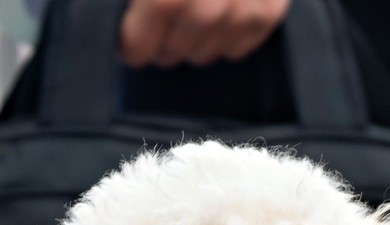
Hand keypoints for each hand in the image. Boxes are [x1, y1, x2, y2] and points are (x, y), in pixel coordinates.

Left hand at [119, 0, 290, 67]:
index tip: (128, 46)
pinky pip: (239, 47)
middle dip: (161, 46)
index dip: (130, 45)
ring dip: (193, 46)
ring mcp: (242, 10)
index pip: (137, 44)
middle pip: (171, 52)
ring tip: (189, 26)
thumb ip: (140, 3)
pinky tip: (220, 23)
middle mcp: (205, 6)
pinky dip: (226, 40)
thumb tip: (119, 30)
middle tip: (159, 33)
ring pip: (205, 55)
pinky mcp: (270, 11)